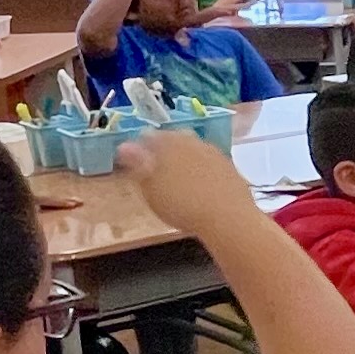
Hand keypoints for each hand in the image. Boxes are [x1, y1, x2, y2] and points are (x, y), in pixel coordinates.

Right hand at [119, 127, 258, 232]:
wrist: (227, 217)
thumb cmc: (181, 204)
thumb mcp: (150, 187)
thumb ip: (136, 164)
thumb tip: (124, 145)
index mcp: (169, 141)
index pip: (148, 137)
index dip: (139, 150)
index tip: (135, 165)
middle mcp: (193, 140)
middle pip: (173, 140)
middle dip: (164, 153)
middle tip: (157, 174)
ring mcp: (214, 152)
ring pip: (193, 151)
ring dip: (185, 161)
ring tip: (179, 183)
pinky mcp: (230, 167)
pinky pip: (210, 165)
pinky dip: (203, 172)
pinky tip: (201, 189)